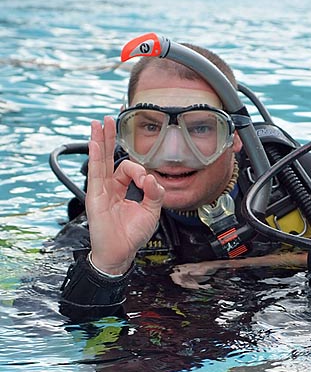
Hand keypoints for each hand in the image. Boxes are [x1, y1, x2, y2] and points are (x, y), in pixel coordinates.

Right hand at [86, 116, 164, 274]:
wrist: (120, 252)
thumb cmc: (132, 235)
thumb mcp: (152, 211)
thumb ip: (155, 193)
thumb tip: (152, 178)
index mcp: (123, 190)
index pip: (130, 169)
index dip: (140, 172)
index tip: (147, 182)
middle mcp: (110, 187)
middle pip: (109, 157)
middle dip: (109, 137)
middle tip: (109, 119)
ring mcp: (101, 191)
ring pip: (100, 160)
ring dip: (100, 140)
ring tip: (99, 123)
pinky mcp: (95, 196)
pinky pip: (95, 173)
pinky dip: (95, 156)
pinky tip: (94, 143)